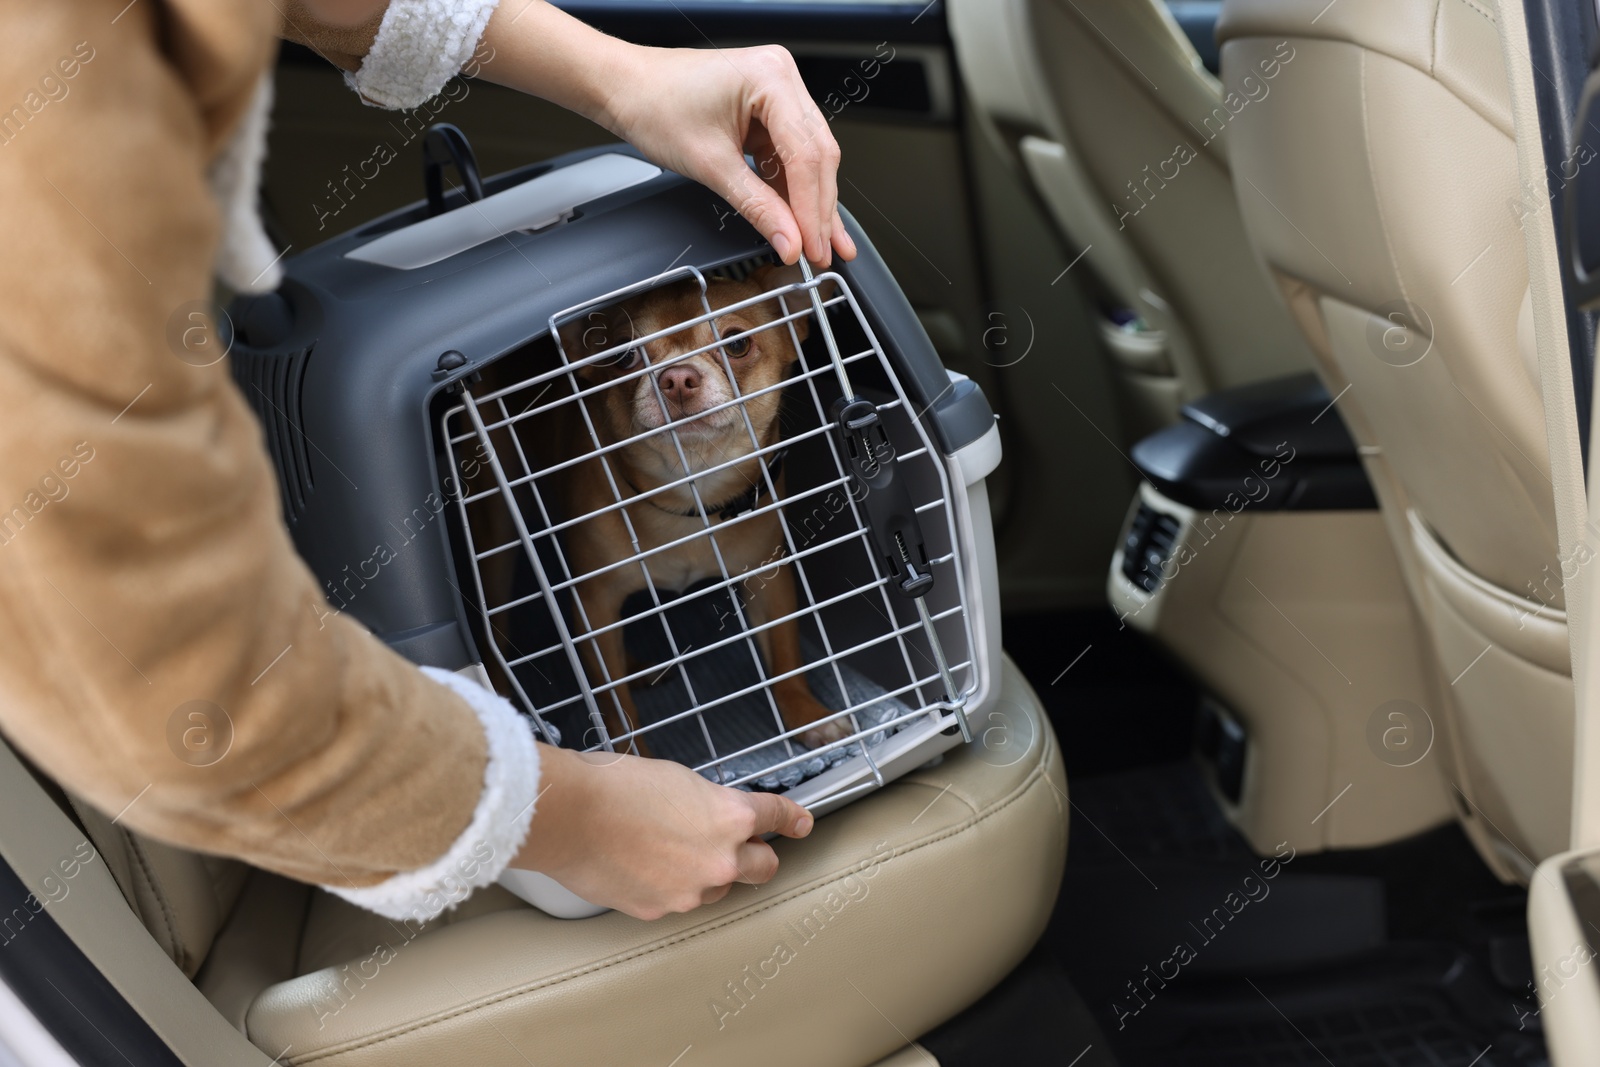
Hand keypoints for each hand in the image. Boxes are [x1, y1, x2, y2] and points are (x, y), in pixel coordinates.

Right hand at [512, 745, 813, 919]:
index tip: (800, 823)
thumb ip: (706, 802)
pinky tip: (645, 866)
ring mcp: (691, 890)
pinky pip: (678, 900)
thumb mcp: (677, 778)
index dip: (792, 818)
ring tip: (672, 852)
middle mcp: (720, 858)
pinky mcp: (660, 910)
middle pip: (764, 866)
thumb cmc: (613, 786)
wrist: (568, 815)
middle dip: (759, 856)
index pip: (776, 815)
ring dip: (709, 874)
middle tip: (748, 848)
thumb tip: (710, 814)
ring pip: (718, 888)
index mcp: (729, 815)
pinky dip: (670, 887)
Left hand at [598, 45, 857, 267]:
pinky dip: (794, 190)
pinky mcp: (769, 111)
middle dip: (818, 209)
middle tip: (822, 251)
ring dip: (812, 203)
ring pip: (808, 158)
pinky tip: (805, 220)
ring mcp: (779, 93)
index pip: (805, 154)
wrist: (626, 88)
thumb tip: (788, 240)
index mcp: (771, 77)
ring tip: (821, 243)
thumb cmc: (655, 104)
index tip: (812, 245)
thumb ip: (756, 206)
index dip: (811, 208)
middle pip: (816, 155)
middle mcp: (782, 78)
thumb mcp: (710, 165)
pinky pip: (791, 155)